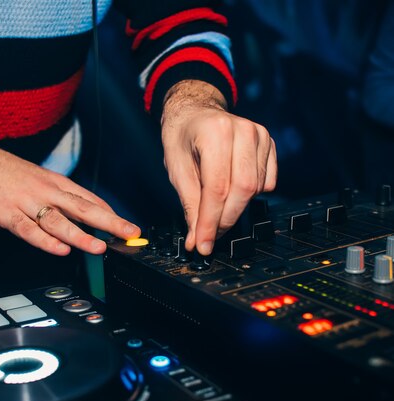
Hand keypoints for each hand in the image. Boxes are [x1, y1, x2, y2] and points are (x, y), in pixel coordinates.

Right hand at [0, 144, 140, 255]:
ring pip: (58, 221)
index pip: (89, 200)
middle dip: (109, 222)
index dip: (111, 214)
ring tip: (99, 247)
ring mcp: (26, 202)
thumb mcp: (38, 178)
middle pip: (82, 208)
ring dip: (80, 235)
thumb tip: (81, 214)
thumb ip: (58, 196)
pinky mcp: (7, 214)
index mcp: (55, 183)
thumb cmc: (5, 172)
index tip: (128, 227)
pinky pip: (29, 230)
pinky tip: (60, 249)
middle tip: (129, 233)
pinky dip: (45, 241)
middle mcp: (46, 191)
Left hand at [161, 81, 276, 254]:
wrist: (195, 111)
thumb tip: (198, 238)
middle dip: (225, 219)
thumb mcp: (176, 168)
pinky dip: (250, 194)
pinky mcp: (270, 143)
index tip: (203, 244)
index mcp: (214, 132)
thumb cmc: (182, 136)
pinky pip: (267, 181)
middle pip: (242, 190)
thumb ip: (189, 204)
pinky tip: (231, 187)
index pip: (217, 188)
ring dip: (235, 207)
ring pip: (255, 188)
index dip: (210, 221)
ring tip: (214, 207)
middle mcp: (242, 130)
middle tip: (209, 236)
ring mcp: (260, 135)